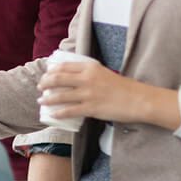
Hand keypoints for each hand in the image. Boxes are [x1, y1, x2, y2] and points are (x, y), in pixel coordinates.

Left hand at [38, 61, 170, 126]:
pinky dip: (58, 112)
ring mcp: (88, 94)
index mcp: (90, 67)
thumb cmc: (124, 87)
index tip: (46, 74)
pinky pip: (70, 111)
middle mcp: (87, 79)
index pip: (64, 66)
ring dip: (47, 99)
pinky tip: (53, 114)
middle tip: (40, 87)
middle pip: (58, 79)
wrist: (139, 100)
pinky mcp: (91, 108)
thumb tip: (75, 79)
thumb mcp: (104, 73)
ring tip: (41, 101)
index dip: (52, 71)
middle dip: (45, 83)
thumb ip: (90, 74)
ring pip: (60, 95)